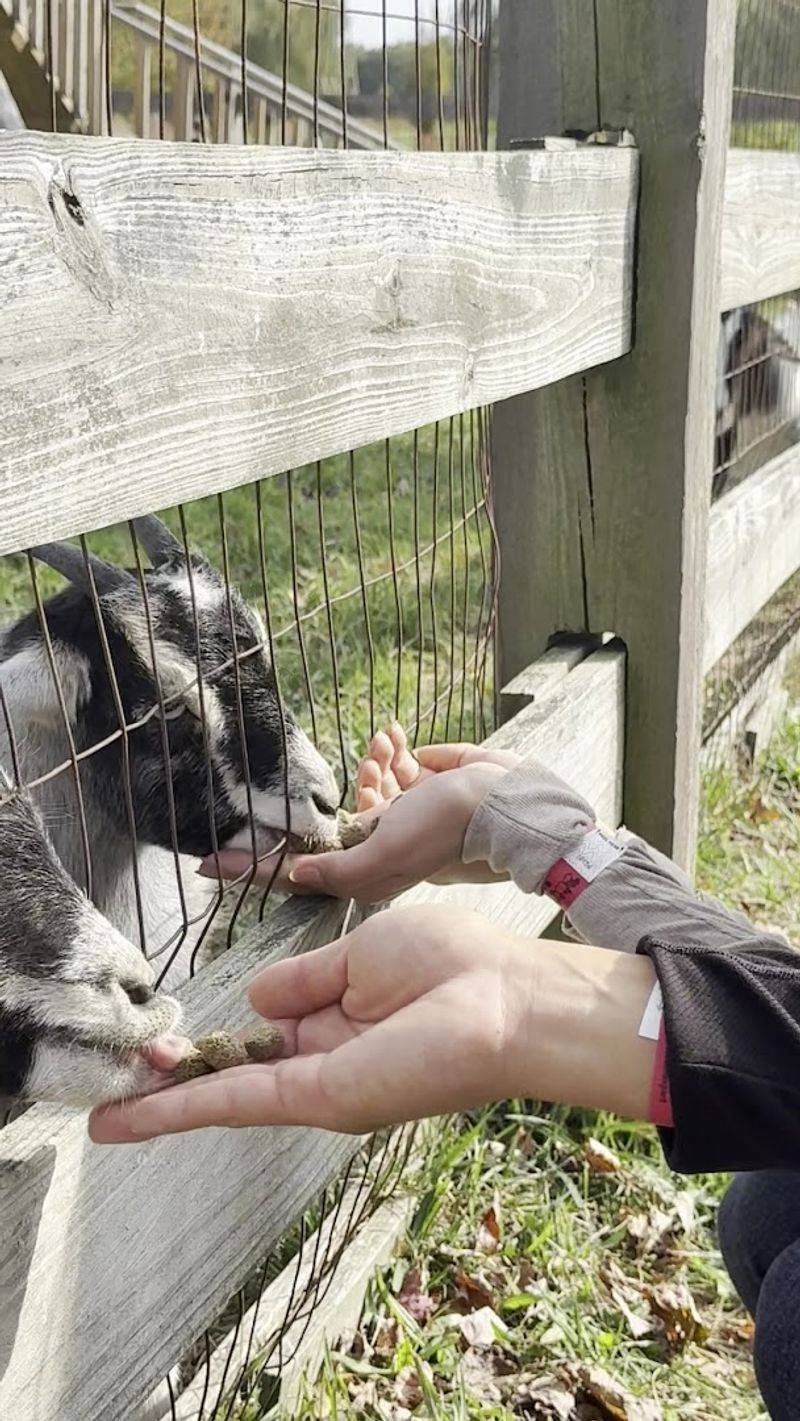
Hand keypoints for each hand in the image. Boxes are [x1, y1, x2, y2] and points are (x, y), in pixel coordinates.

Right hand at [88, 905, 529, 1140]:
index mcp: (337, 1023)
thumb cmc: (449, 962)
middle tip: (122, 1082)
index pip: (259, 1039)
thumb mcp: (359, 954)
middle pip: (236, 1074)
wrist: (502, 995)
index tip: (163, 1048)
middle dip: (179, 1080)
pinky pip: (242, 1099)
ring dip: (166, 1103)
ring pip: (227, 1096)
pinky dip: (187, 1106)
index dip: (214, 1044)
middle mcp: (324, 1062)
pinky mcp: (323, 1096)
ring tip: (108, 1118)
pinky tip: (138, 1117)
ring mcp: (321, 1085)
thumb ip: (302, 980)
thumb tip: (255, 998)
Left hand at [199, 724, 521, 902]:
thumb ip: (339, 869)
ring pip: (364, 786)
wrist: (505, 799)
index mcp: (364, 865)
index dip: (255, 866)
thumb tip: (295, 874)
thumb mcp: (385, 855)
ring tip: (379, 749)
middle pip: (329, 820)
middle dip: (326, 797)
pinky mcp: (422, 783)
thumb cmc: (445, 829)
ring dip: (368, 764)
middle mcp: (379, 841)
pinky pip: (393, 764)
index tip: (208, 864)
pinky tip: (393, 734)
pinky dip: (390, 748)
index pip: (295, 868)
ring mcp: (402, 812)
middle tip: (336, 778)